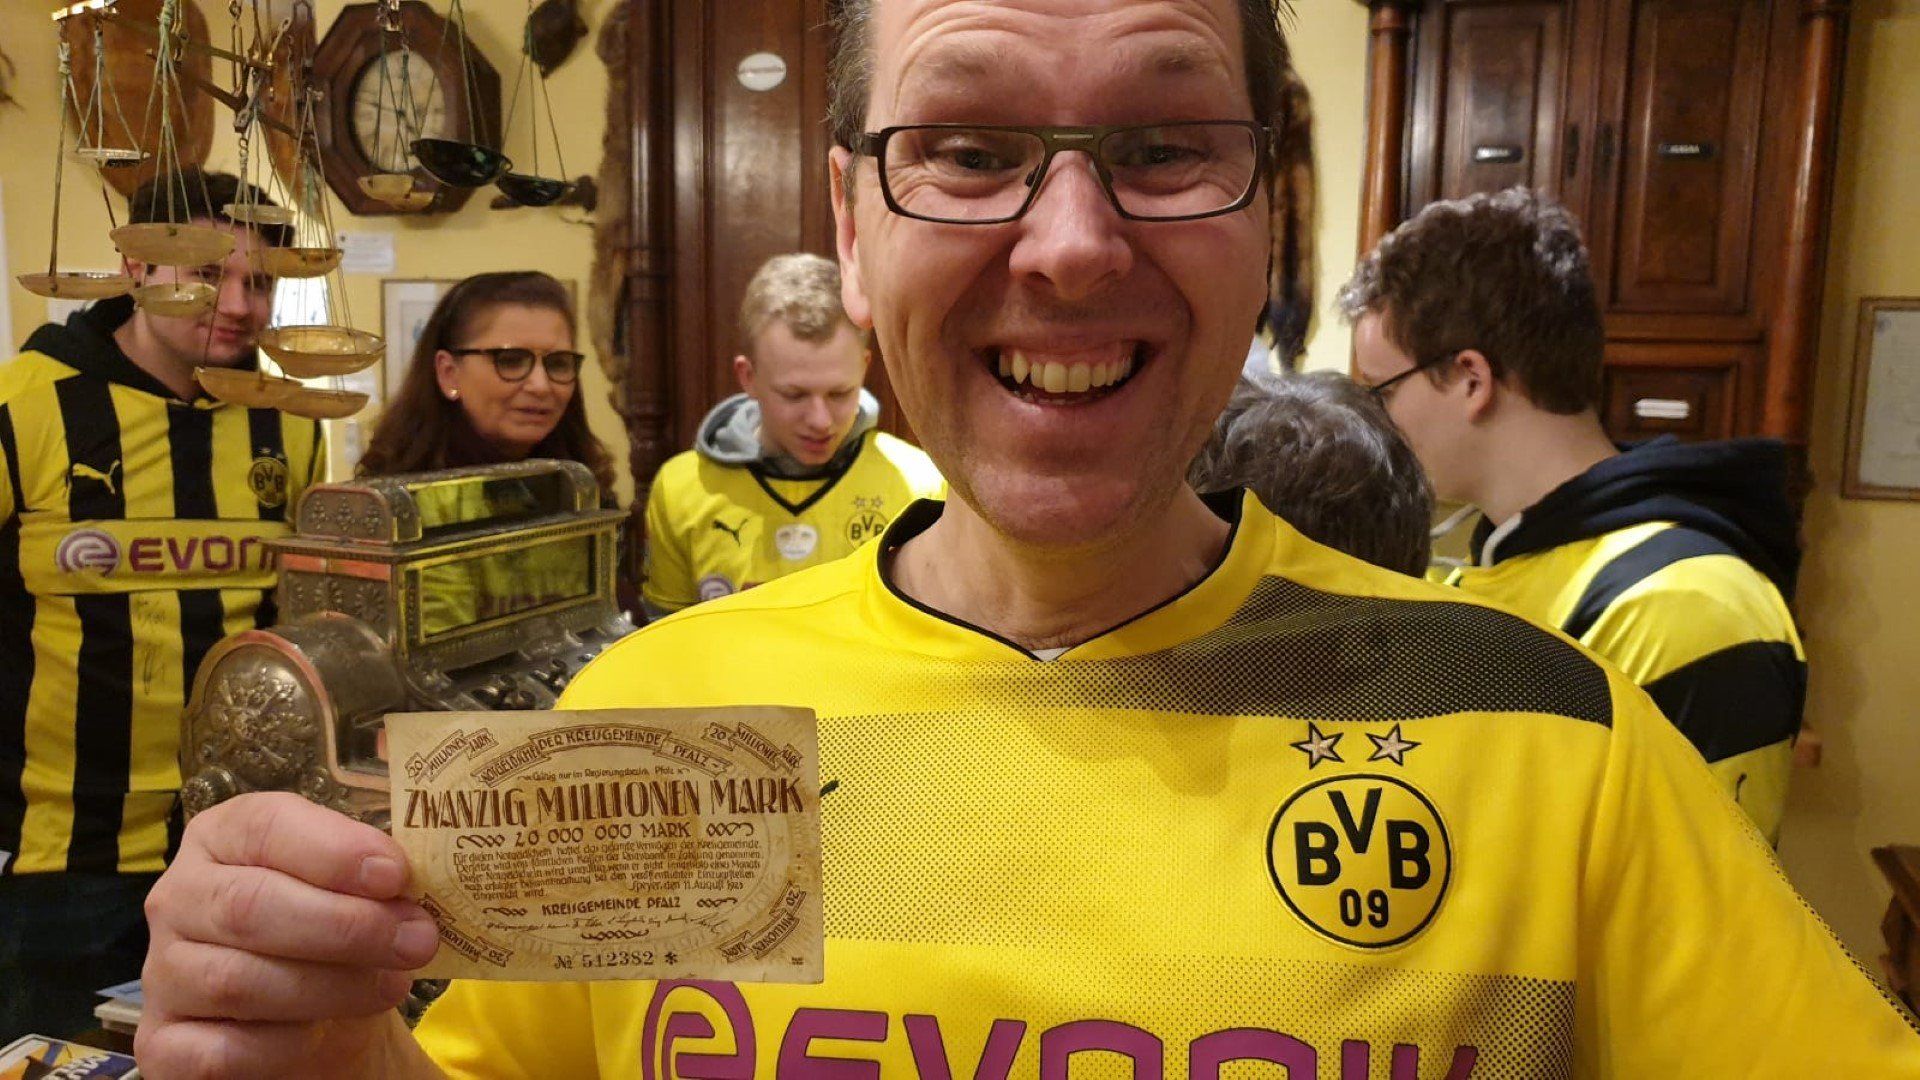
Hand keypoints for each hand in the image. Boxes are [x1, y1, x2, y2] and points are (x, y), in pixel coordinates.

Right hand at [136, 793, 441, 1077]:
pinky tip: (323, 1035)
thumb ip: (373, 878)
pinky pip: (220, 1050)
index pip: (264, 826)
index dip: (334, 850)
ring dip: (329, 986)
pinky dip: (283, 1046)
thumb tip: (406, 885)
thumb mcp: (357, 895)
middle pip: (249, 904)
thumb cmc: (335, 941)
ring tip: (392, 985)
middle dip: (345, 926)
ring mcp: (162, 975)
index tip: (396, 875)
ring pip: (237, 980)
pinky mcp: (164, 1046)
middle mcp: (179, 899)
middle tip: (416, 941)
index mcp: (223, 838)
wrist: (316, 1024)